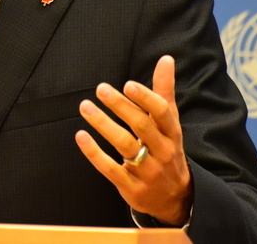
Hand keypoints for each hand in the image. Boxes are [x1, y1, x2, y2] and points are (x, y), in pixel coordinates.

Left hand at [75, 55, 192, 225]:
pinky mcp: (131, 187)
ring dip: (103, 124)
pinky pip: (110, 169)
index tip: (127, 84)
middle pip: (141, 127)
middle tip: (101, 89)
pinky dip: (94, 153)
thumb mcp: (170, 123)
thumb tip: (166, 59)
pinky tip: (81, 136)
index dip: (145, 98)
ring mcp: (147, 171)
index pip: (162, 113)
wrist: (175, 198)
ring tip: (85, 106)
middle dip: (121, 107)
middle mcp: (163, 151)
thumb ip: (164, 91)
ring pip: (124, 145)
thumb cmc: (166, 149)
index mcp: (172, 133)